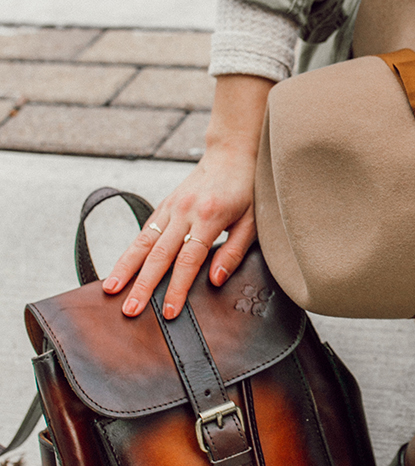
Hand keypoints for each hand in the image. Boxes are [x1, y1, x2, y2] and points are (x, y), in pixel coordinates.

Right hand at [102, 74, 272, 319]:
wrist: (232, 153)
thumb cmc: (247, 190)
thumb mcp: (252, 221)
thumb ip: (233, 251)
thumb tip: (215, 281)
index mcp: (209, 216)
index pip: (189, 260)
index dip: (177, 287)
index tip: (168, 311)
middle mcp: (184, 211)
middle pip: (158, 254)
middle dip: (142, 285)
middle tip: (129, 310)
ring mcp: (171, 207)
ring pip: (143, 242)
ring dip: (125, 268)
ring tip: (110, 290)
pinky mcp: (164, 205)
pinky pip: (144, 232)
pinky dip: (130, 252)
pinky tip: (120, 269)